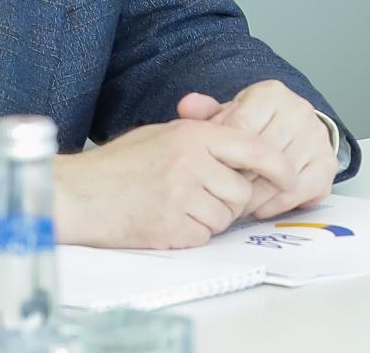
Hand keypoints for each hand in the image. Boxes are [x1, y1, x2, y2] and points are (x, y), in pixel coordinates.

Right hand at [53, 115, 297, 249]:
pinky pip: (203, 236)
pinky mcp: (169, 229)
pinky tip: (170, 220)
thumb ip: (204, 135)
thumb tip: (245, 141)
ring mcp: (180, 198)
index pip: (254, 148)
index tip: (290, 176)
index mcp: (194, 135)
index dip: (278, 165)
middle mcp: (192, 164)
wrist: (79, 194)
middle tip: (209, 196)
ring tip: (183, 205)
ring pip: (225, 217)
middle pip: (242, 191)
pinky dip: (193, 233)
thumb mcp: (163, 133)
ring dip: (213, 217)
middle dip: (234, 199)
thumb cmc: (119, 163)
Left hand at [176, 83, 333, 218]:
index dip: (222, 154)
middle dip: (237, 180)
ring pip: (279, 178)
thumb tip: (187, 106)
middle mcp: (299, 110)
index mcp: (272, 94)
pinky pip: (298, 192)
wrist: (292, 132)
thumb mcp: (229, 115)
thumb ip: (206, 113)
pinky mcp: (327, 163)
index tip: (212, 168)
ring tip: (236, 205)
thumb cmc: (255, 127)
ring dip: (254, 198)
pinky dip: (276, 204)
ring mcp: (316, 137)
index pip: (241, 128)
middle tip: (220, 194)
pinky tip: (260, 206)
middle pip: (261, 156)